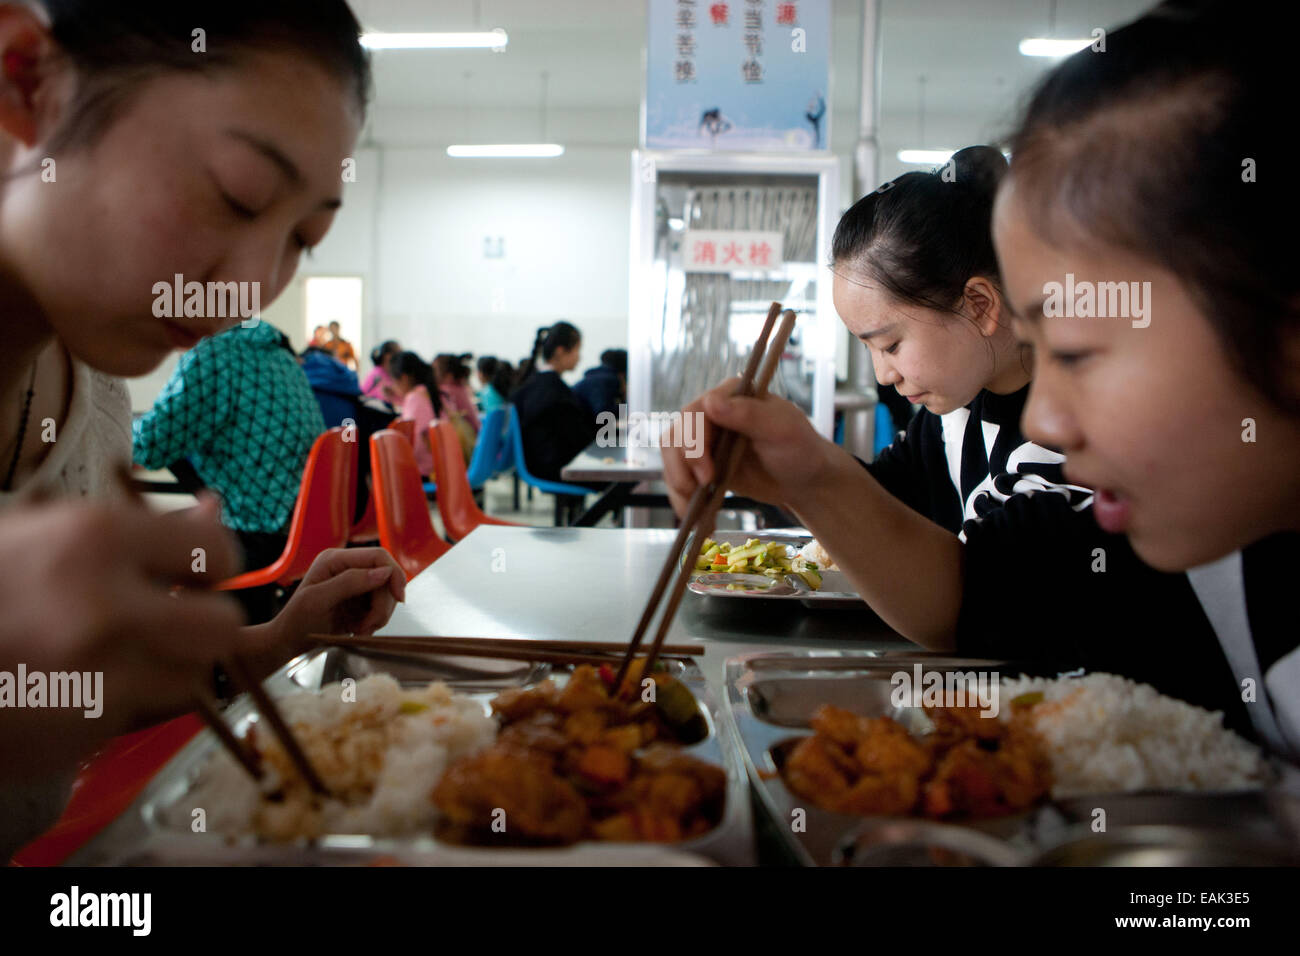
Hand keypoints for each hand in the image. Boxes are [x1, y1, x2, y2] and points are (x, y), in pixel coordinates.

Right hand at [0, 495, 244, 771]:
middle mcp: (104, 610)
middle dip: (202, 624)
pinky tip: (67, 687)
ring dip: (162, 668)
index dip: (211, 562)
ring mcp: (94, 682)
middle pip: (221, 626)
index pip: (215, 550)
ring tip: (109, 654)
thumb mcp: (33, 530)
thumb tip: (212, 510)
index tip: (195, 570)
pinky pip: (131, 718)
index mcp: (92, 540)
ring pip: (185, 679)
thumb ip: (131, 524)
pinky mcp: (78, 738)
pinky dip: (113, 706)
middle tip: (172, 621)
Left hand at [269, 547, 405, 650]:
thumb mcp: (318, 600)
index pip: (378, 556)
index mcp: (335, 559)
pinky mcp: (359, 600)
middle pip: (386, 578)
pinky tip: (359, 629)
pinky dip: (375, 621)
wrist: (289, 643)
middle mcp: (347, 567)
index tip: (399, 598)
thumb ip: (349, 583)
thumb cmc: (296, 622)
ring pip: (386, 594)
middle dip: (383, 604)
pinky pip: (381, 607)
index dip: (394, 574)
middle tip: (369, 625)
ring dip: (379, 616)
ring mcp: (355, 584)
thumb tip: (384, 572)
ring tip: (360, 629)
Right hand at [661, 377, 839, 516]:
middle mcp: (712, 413)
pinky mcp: (702, 465)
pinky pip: (680, 479)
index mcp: (730, 395)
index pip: (694, 414)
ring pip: (672, 458)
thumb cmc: (800, 450)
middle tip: (702, 489)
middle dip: (683, 467)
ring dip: (678, 485)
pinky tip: (697, 520)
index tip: (707, 473)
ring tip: (694, 512)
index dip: (694, 443)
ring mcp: (705, 440)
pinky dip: (683, 501)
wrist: (804, 480)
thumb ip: (748, 414)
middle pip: (676, 436)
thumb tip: (710, 402)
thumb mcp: (782, 430)